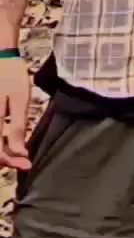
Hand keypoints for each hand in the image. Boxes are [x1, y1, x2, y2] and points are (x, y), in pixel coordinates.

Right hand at [0, 56, 30, 170]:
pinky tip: (7, 141)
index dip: (11, 161)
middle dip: (5, 159)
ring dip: (0, 151)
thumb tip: (19, 153)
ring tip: (16, 152)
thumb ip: (18, 127)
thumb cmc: (11, 74)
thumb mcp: (20, 99)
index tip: (27, 163)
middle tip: (23, 160)